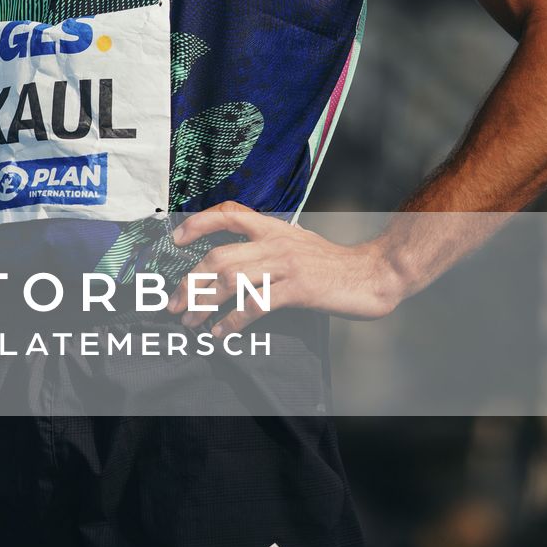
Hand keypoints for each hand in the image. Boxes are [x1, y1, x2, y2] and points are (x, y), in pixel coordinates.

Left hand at [166, 203, 398, 330]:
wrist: (372, 273)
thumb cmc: (332, 264)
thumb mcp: (297, 243)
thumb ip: (268, 246)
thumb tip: (235, 262)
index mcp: (273, 227)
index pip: (228, 214)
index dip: (198, 224)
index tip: (175, 240)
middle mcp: (274, 241)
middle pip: (218, 257)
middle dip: (190, 282)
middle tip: (174, 303)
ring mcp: (285, 264)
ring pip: (230, 280)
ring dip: (204, 304)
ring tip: (190, 322)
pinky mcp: (296, 289)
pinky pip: (255, 305)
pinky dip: (232, 321)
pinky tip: (221, 332)